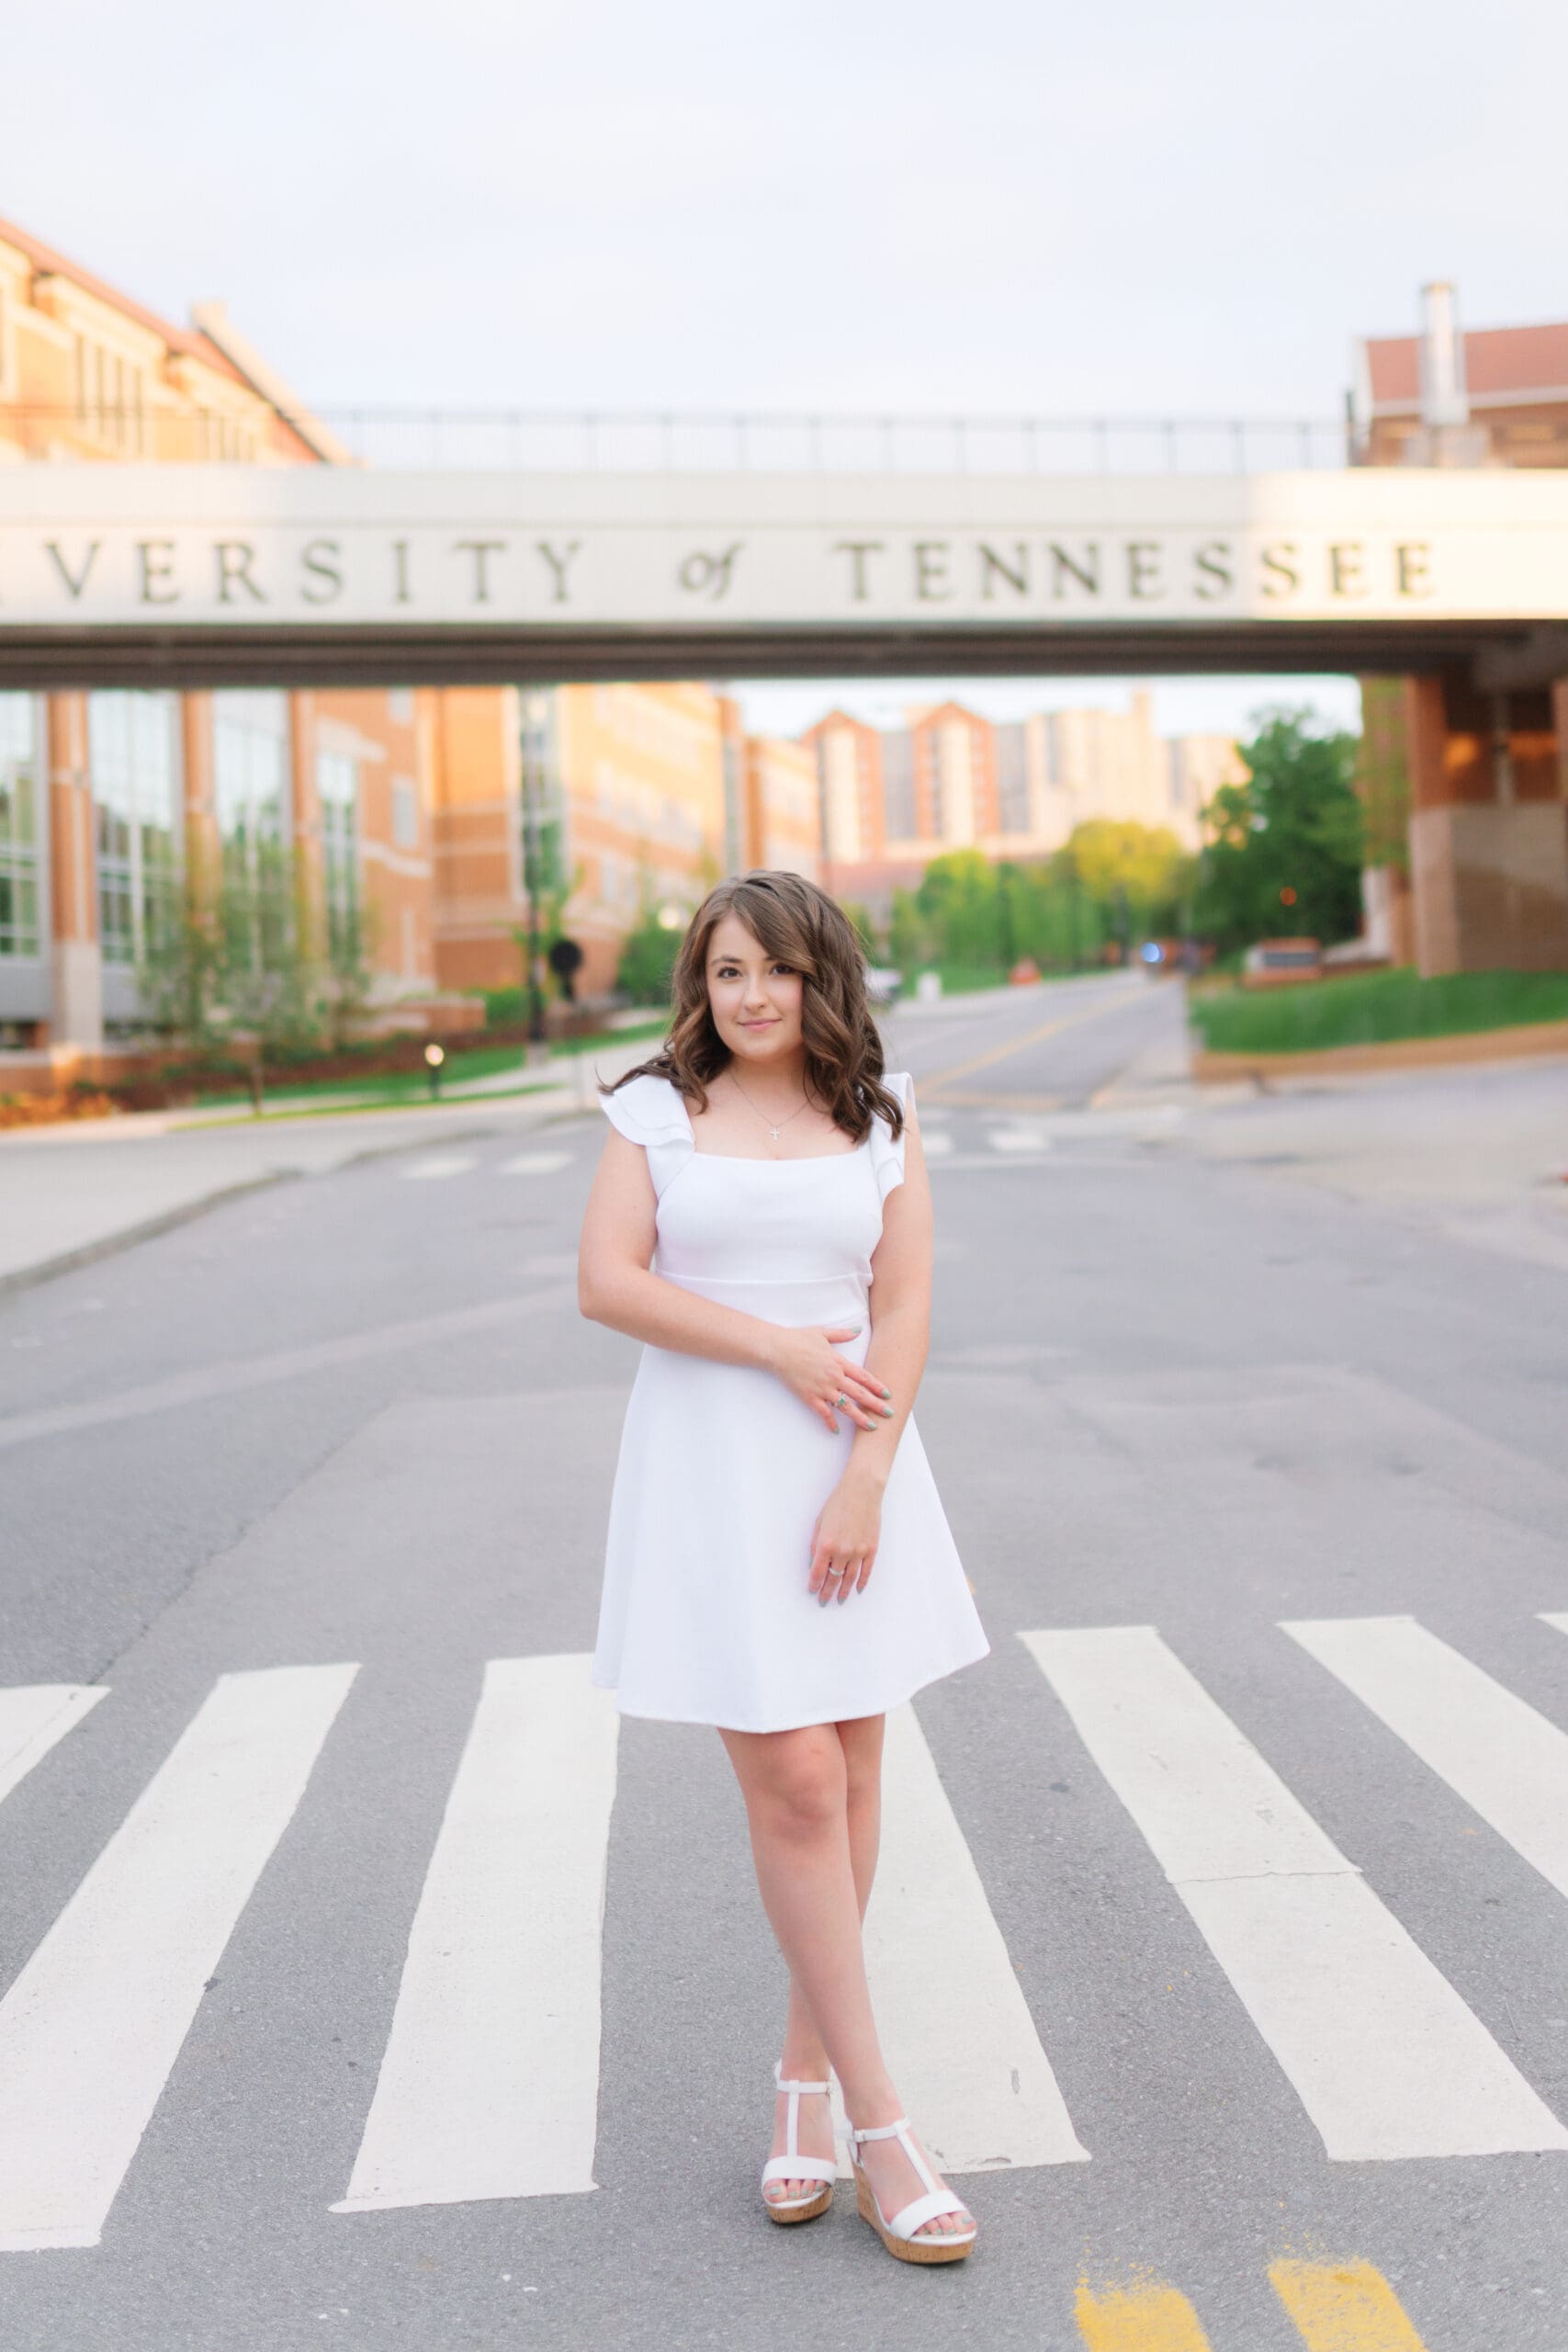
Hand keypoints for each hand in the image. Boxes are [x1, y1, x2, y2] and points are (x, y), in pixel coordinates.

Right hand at [765, 1325, 893, 1434]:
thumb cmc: (798, 1339)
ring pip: (845, 1406)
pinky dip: (830, 1423)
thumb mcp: (822, 1333)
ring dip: (859, 1417)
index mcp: (838, 1361)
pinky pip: (823, 1413)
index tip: (888, 1394)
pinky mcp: (809, 1397)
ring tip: (871, 1426)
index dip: (876, 1386)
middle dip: (876, 1404)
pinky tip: (836, 1431)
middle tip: (889, 1413)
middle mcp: (833, 1377)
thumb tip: (858, 1330)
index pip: (863, 1376)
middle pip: (859, 1393)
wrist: (776, 1349)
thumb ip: (842, 1334)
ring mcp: (821, 1388)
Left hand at [809, 1475, 881, 1601]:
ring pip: (849, 1578)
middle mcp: (842, 1551)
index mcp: (826, 1544)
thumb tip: (814, 1563)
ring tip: (840, 1599)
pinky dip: (862, 1581)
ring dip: (843, 1591)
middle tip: (824, 1601)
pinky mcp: (871, 1549)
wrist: (862, 1491)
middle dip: (827, 1592)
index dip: (814, 1584)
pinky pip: (866, 1571)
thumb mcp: (819, 1523)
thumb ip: (815, 1545)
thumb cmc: (838, 1503)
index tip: (813, 1590)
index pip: (817, 1573)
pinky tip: (857, 1588)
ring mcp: (858, 1552)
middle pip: (833, 1579)